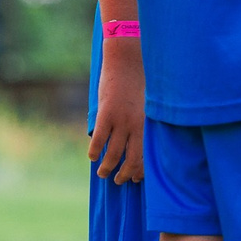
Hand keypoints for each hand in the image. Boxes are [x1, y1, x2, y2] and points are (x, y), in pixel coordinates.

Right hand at [88, 35, 145, 182]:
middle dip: (125, 174)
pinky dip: (94, 151)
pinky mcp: (106, 114)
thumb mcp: (147, 104)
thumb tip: (136, 141)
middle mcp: (137, 126)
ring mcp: (121, 121)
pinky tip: (91, 156)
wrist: (127, 60)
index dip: (140, 171)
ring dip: (107, 167)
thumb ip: (142, 123)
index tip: (136, 178)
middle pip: (132, 160)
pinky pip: (99, 139)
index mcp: (149, 124)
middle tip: (119, 180)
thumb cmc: (138, 80)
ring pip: (114, 154)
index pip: (146, 156)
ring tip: (102, 173)